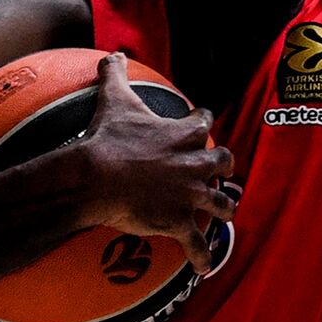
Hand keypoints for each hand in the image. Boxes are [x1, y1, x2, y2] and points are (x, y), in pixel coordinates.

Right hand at [81, 53, 234, 273]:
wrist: (97, 177)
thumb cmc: (108, 138)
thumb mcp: (115, 99)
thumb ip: (116, 74)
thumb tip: (111, 54)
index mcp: (186, 134)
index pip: (205, 122)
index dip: (203, 121)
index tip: (201, 121)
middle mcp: (196, 164)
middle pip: (224, 162)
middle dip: (223, 165)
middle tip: (220, 169)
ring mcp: (190, 195)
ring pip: (221, 204)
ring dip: (223, 208)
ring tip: (224, 213)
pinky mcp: (179, 222)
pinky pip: (197, 244)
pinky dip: (202, 257)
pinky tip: (204, 267)